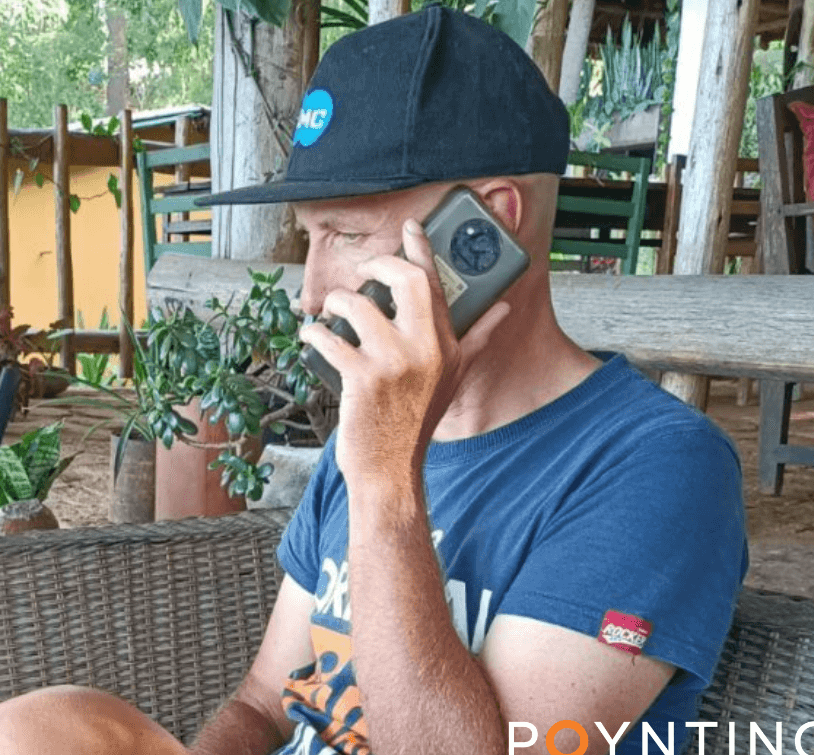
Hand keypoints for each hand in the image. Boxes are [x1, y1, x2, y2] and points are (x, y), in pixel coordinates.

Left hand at [299, 219, 509, 481]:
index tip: (410, 228)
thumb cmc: (417, 420)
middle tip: (363, 271)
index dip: (422, 250)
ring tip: (331, 311)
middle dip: (379, 265)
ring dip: (336, 302)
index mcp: (446, 343)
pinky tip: (311, 334)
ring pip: (358, 305)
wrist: (391, 468)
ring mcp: (394, 362)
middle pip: (406, 280)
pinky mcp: (363, 378)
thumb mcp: (455, 377)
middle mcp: (425, 348)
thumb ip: (478, 339)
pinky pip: (330, 339)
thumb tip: (503, 309)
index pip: (437, 284)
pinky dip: (314, 332)